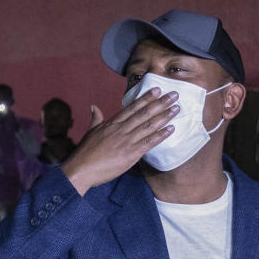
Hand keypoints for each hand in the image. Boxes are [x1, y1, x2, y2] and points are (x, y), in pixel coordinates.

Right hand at [61, 88, 178, 195]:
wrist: (81, 169)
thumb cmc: (85, 152)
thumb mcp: (90, 131)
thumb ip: (96, 118)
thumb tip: (94, 106)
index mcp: (112, 123)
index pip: (132, 107)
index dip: (146, 98)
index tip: (157, 90)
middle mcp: (121, 129)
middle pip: (144, 113)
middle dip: (160, 103)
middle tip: (174, 95)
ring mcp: (127, 141)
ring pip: (149, 126)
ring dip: (164, 116)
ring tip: (176, 109)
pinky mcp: (130, 154)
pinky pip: (149, 143)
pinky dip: (160, 135)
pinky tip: (171, 129)